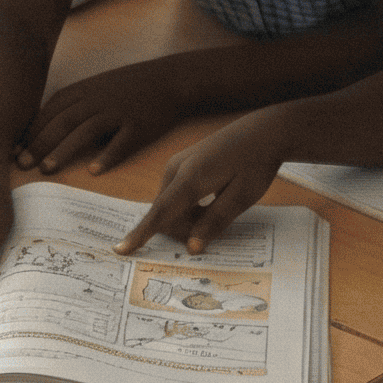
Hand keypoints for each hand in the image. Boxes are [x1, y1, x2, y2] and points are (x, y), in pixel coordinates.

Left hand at [19, 63, 182, 175]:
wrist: (168, 79)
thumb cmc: (127, 87)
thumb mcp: (96, 87)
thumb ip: (72, 104)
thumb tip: (42, 129)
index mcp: (85, 90)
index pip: (51, 110)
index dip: (32, 130)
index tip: (14, 149)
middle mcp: (98, 99)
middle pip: (63, 121)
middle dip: (39, 143)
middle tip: (21, 164)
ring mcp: (119, 111)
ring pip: (86, 130)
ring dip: (64, 150)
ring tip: (47, 169)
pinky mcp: (140, 126)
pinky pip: (122, 142)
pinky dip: (108, 155)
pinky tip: (94, 171)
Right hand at [114, 107, 295, 256]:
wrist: (262, 132)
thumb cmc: (256, 163)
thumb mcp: (242, 197)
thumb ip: (215, 222)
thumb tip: (192, 247)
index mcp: (191, 177)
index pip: (161, 212)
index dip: (141, 233)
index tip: (121, 250)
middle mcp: (176, 168)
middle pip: (166, 213)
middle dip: (185, 229)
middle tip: (218, 226)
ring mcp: (176, 164)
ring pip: (170, 205)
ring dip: (188, 217)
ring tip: (219, 206)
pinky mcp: (180, 164)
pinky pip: (174, 195)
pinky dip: (189, 206)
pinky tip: (212, 198)